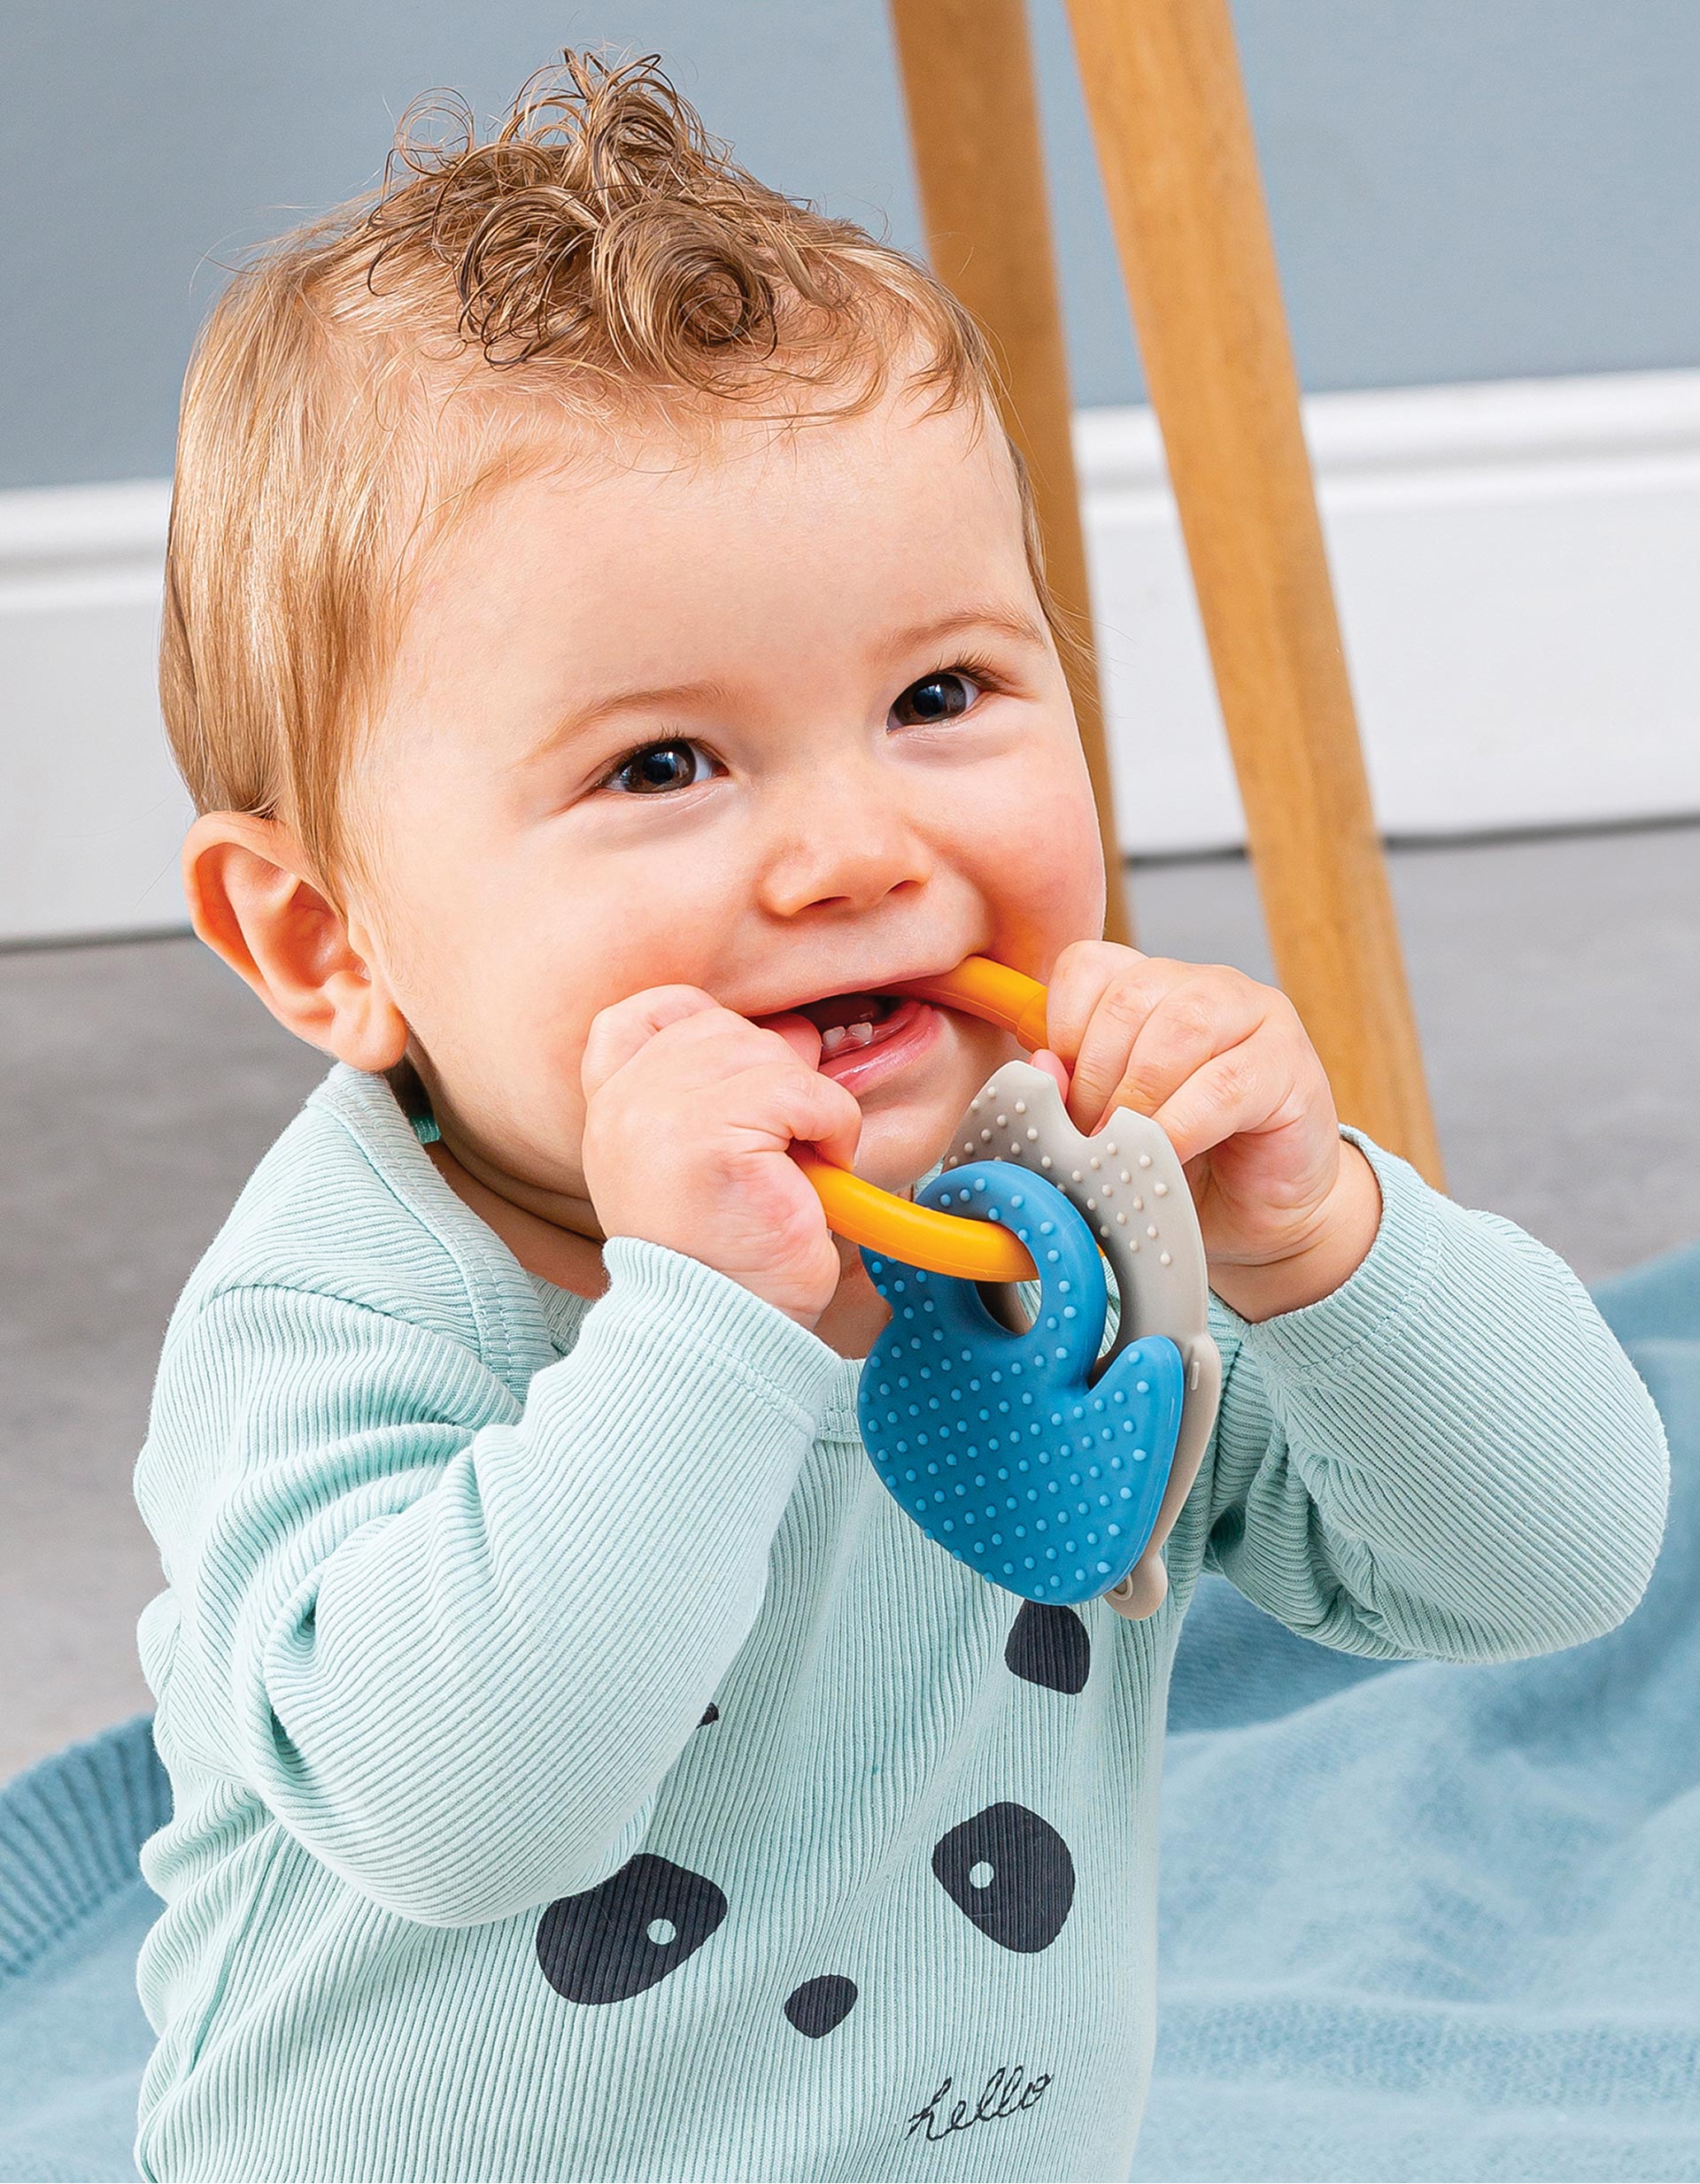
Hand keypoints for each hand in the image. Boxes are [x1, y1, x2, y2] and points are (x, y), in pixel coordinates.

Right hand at [579, 986, 861, 1328]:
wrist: (716, 1335)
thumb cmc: (723, 1256)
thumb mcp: (699, 1157)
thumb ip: (718, 1090)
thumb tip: (797, 1033)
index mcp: (612, 1107)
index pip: (645, 1013)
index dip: (707, 1025)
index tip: (744, 1083)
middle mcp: (625, 1103)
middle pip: (726, 1028)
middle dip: (775, 1078)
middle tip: (780, 1148)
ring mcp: (661, 1115)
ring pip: (772, 1054)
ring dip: (808, 1108)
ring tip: (794, 1168)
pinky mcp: (712, 1138)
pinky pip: (806, 1092)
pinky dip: (833, 1127)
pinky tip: (815, 1175)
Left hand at [1040, 941, 1381, 1321]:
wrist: (1258, 1213)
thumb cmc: (1178, 1161)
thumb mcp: (1107, 1124)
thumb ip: (1068, 1092)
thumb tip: (1041, 1069)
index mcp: (1151, 985)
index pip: (1089, 966)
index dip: (1062, 1027)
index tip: (1058, 1089)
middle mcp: (1204, 985)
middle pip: (1130, 997)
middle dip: (1094, 1074)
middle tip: (1088, 1135)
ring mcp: (1256, 1016)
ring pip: (1179, 1028)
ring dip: (1136, 1096)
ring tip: (1123, 1146)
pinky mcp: (1290, 1065)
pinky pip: (1224, 1084)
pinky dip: (1180, 1126)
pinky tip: (1165, 1156)